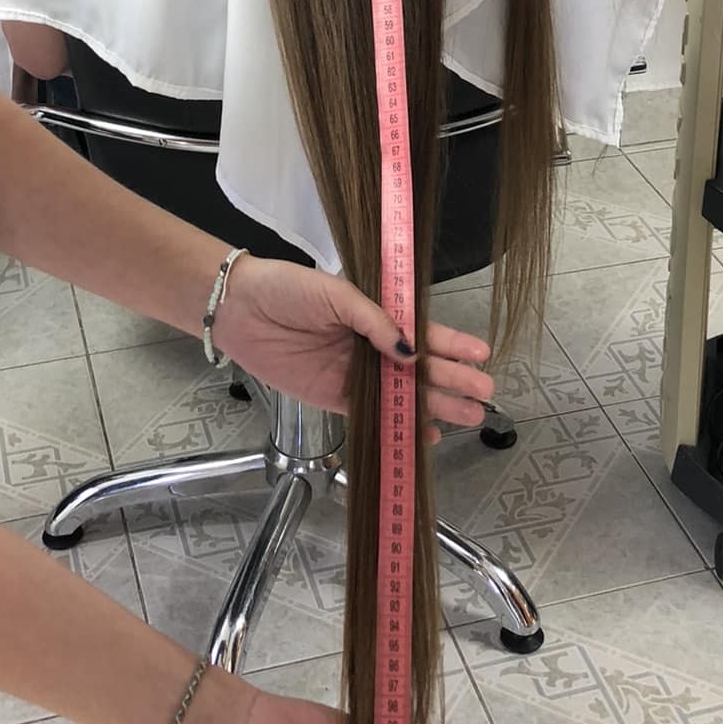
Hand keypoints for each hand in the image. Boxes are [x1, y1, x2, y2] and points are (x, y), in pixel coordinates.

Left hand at [210, 255, 498, 430]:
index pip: (423, 331)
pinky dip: (399, 425)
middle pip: (420, 368)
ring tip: (468, 417)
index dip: (452, 344)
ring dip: (435, 405)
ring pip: (403, 394)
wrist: (239, 310)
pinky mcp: (335, 398)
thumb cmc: (288, 290)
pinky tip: (426, 433)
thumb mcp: (336, 294)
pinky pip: (373, 415)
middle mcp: (371, 347)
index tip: (480, 356)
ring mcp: (355, 375)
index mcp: (376, 315)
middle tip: (483, 396)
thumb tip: (409, 352)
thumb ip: (374, 321)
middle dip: (453, 380)